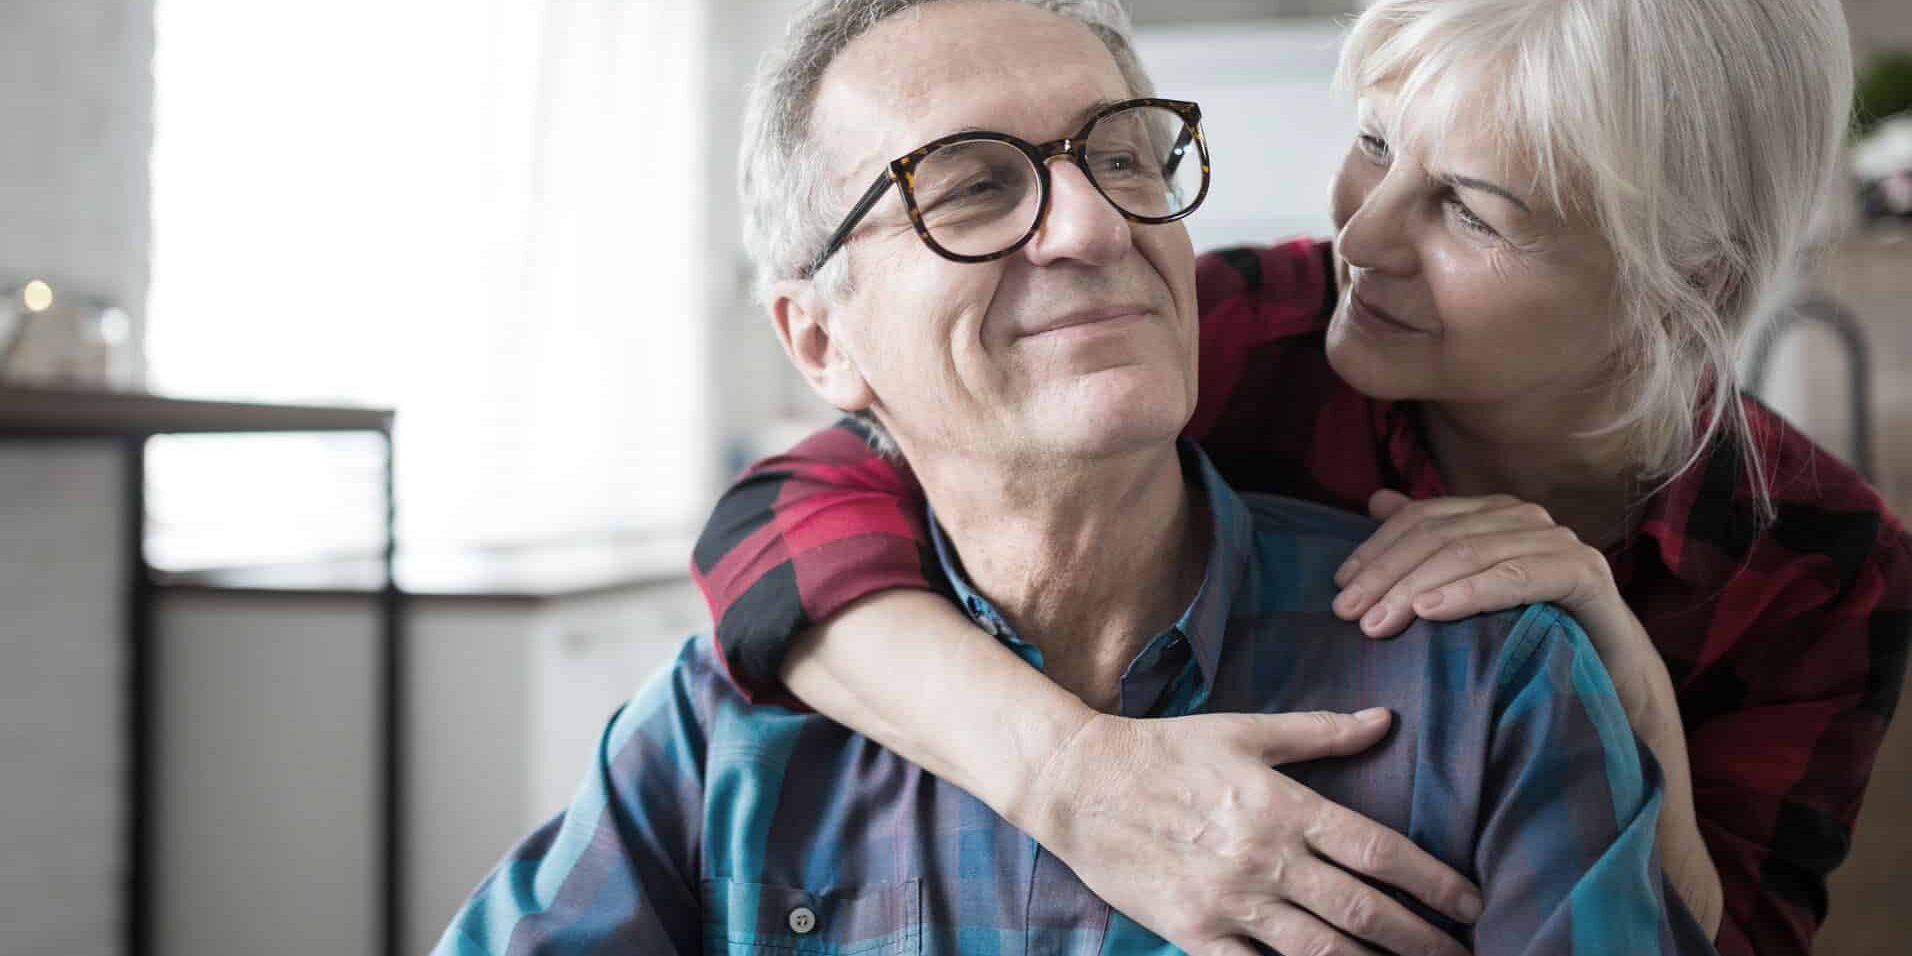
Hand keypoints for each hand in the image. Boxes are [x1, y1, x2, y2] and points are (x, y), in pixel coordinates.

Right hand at [1012, 709, 1481, 955]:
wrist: (1079, 783)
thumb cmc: (1164, 750)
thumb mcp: (1244, 731)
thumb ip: (1319, 733)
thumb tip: (1384, 720)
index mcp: (1284, 805)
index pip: (1378, 850)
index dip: (1433, 881)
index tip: (1470, 901)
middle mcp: (1265, 858)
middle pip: (1363, 910)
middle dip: (1421, 937)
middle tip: (1462, 952)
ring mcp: (1230, 901)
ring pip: (1321, 950)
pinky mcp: (1195, 933)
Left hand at [1332, 491, 1650, 676]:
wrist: (1612, 677)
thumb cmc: (1533, 632)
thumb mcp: (1470, 589)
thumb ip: (1429, 542)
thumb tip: (1376, 500)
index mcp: (1493, 513)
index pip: (1422, 518)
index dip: (1376, 549)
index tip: (1340, 587)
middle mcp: (1524, 518)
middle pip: (1439, 535)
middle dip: (1387, 574)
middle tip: (1349, 614)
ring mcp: (1557, 541)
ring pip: (1470, 553)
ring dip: (1417, 587)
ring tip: (1379, 621)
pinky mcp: (1583, 573)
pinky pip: (1516, 577)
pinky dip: (1470, 592)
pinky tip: (1432, 611)